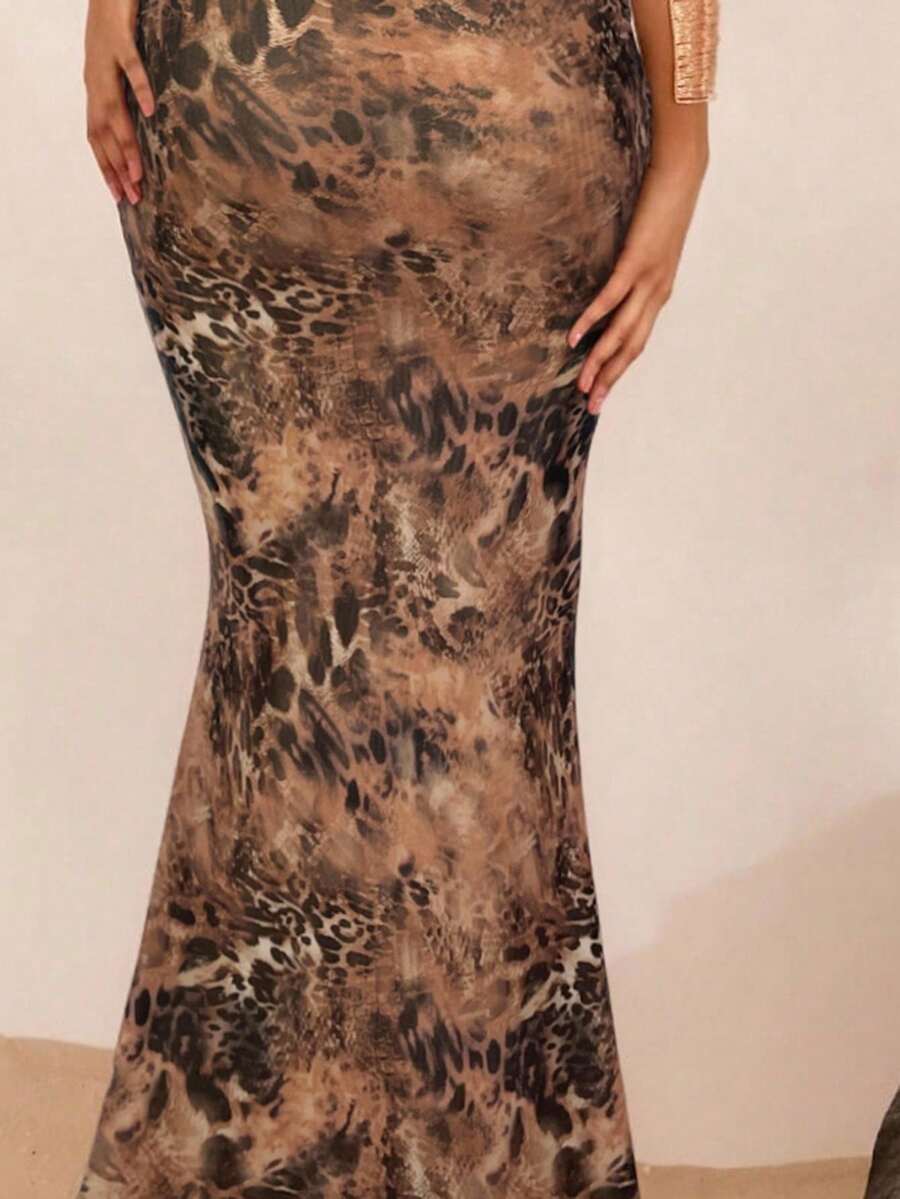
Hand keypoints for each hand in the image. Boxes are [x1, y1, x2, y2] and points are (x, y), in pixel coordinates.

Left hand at [84, 0, 154, 205]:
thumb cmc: (117, 31)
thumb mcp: (119, 72)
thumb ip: (126, 100)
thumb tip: (142, 130)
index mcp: (96, 90)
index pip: (97, 138)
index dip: (107, 168)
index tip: (121, 196)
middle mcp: (95, 80)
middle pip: (103, 132)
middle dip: (116, 168)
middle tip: (132, 196)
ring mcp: (105, 60)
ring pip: (114, 110)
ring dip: (126, 144)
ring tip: (138, 173)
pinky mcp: (120, 38)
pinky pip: (130, 68)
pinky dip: (139, 90)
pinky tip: (149, 111)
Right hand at [567, 149, 707, 414]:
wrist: (681, 176)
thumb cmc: (662, 208)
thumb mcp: (650, 247)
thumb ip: (635, 270)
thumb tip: (616, 285)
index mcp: (659, 294)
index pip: (637, 342)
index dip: (619, 370)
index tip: (601, 394)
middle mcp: (657, 294)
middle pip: (631, 347)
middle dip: (611, 378)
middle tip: (591, 404)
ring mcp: (648, 280)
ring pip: (622, 331)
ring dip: (601, 360)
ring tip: (583, 383)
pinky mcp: (636, 262)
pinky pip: (611, 299)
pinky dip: (592, 320)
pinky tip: (574, 337)